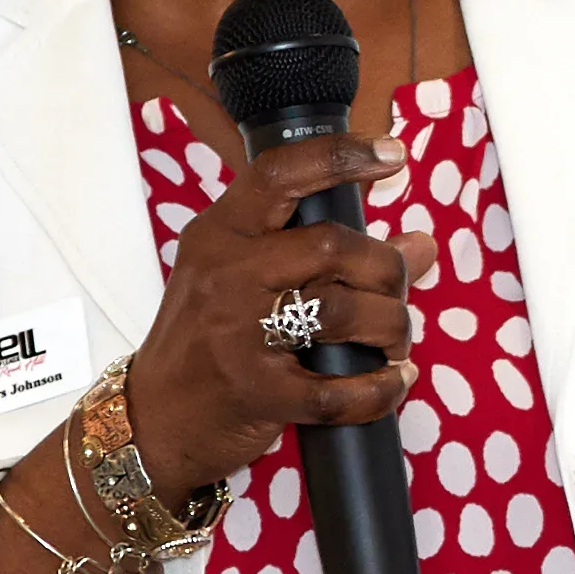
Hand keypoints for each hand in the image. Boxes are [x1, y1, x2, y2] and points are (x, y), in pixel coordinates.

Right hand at [123, 131, 436, 501]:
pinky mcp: (257, 393)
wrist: (155, 418)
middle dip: (386, 269)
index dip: (341, 157)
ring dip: (392, 326)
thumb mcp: (243, 277)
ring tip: (395, 340)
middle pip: (333, 246)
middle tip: (395, 291)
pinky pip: (339, 391)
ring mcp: (239, 335)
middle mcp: (226, 276)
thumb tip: (419, 244)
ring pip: (345, 312)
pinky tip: (395, 380)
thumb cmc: (205, 339)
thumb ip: (321, 250)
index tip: (392, 155)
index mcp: (221, 234)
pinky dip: (382, 389)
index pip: (279, 174)